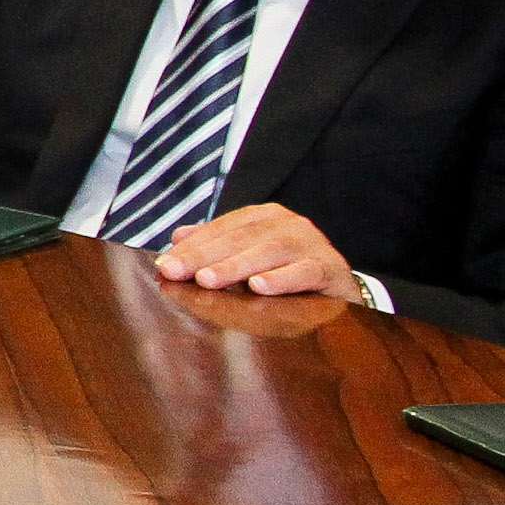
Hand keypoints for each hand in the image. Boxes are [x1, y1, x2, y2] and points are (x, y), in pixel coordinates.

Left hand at [156, 202, 363, 301]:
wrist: (339, 286)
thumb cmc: (285, 270)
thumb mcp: (247, 255)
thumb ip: (215, 245)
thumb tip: (177, 238)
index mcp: (264, 216)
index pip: (221, 229)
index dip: (191, 247)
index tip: (164, 265)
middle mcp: (288, 223)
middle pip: (240, 238)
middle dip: (205, 256)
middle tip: (177, 272)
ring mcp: (312, 243)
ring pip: (269, 252)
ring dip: (236, 267)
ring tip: (208, 280)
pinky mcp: (330, 267)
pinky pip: (304, 271)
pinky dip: (281, 279)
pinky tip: (259, 287)